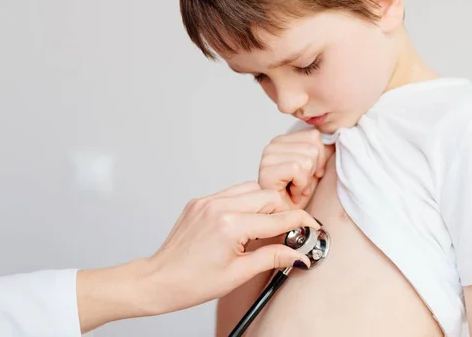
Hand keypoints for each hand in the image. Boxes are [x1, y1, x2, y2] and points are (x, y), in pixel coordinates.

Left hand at [75, 182, 319, 332]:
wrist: (159, 279)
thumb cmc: (192, 282)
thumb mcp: (238, 274)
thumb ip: (271, 257)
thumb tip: (297, 254)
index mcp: (229, 225)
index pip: (277, 218)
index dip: (300, 222)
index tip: (312, 226)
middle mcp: (218, 206)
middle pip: (267, 196)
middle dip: (283, 211)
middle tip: (290, 230)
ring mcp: (207, 201)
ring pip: (250, 189)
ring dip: (264, 204)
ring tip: (267, 227)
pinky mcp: (200, 201)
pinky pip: (231, 193)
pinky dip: (245, 203)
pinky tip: (245, 222)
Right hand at [258, 129, 329, 207]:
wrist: (287, 219)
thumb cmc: (299, 194)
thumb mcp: (315, 167)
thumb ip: (321, 150)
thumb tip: (335, 138)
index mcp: (282, 141)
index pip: (313, 137)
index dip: (319, 159)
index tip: (309, 174)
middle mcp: (272, 146)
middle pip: (312, 148)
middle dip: (312, 171)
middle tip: (301, 184)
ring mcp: (267, 158)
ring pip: (306, 160)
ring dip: (306, 181)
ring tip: (297, 189)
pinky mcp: (267, 171)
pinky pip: (297, 169)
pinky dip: (300, 185)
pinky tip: (293, 193)